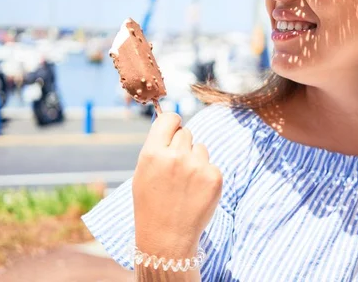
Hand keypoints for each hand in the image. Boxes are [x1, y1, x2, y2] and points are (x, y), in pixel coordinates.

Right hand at [132, 112, 222, 258]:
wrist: (167, 237)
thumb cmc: (151, 204)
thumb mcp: (142, 172)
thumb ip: (157, 147)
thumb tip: (173, 122)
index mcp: (153, 153)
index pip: (170, 118)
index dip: (172, 123)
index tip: (174, 129)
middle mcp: (175, 156)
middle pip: (186, 133)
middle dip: (182, 146)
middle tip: (176, 169)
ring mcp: (197, 166)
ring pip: (200, 148)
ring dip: (195, 160)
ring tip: (184, 184)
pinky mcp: (214, 177)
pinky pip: (211, 164)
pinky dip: (206, 175)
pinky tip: (195, 191)